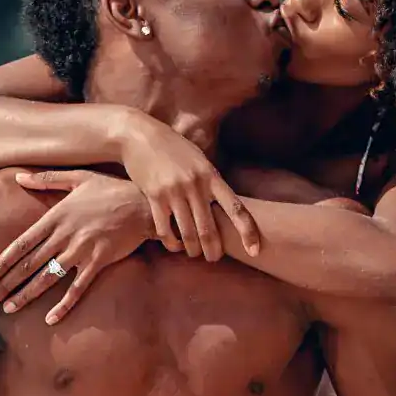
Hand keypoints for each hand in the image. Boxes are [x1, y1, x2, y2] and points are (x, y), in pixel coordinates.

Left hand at [0, 170, 152, 324]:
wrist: (144, 204)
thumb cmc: (111, 189)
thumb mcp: (78, 177)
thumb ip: (46, 179)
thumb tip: (18, 177)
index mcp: (56, 217)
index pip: (22, 243)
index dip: (3, 261)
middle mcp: (64, 235)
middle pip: (29, 264)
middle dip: (7, 283)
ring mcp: (81, 250)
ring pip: (48, 277)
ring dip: (26, 294)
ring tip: (9, 308)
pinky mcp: (99, 262)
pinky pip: (77, 288)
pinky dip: (64, 304)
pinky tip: (51, 319)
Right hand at [114, 112, 261, 259]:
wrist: (139, 136)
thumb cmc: (173, 148)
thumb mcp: (199, 159)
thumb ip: (210, 181)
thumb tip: (224, 204)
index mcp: (211, 176)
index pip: (236, 208)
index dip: (247, 232)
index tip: (255, 250)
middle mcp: (195, 185)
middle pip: (210, 229)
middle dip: (214, 250)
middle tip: (214, 258)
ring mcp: (174, 191)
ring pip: (188, 233)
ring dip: (192, 250)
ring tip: (194, 254)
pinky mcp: (154, 197)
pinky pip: (165, 230)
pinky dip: (171, 243)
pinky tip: (174, 245)